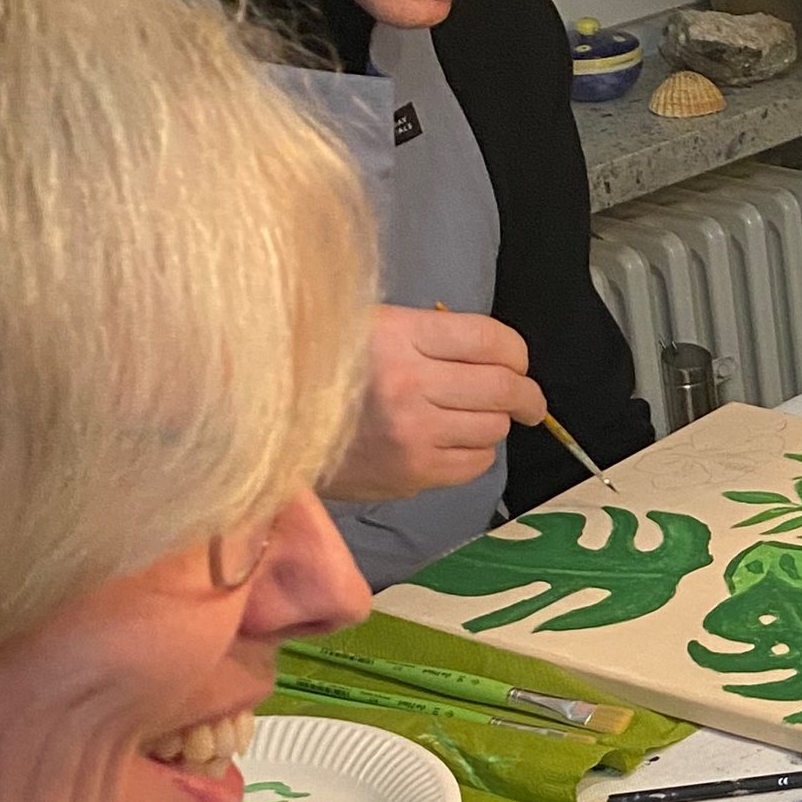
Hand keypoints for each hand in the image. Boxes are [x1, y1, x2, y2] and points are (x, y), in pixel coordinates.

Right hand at [329, 306, 544, 501]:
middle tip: (528, 401)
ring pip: (493, 428)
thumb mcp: (371, 327)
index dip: (516, 352)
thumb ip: (430, 334)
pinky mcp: (411, 473)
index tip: (518, 362)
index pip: (490, 341)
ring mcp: (412, 433)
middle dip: (526, 395)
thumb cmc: (325, 369)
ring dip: (495, 423)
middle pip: (503, 388)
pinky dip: (476, 452)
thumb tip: (493, 353)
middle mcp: (410, 384)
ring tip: (475, 418)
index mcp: (400, 336)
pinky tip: (454, 442)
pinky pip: (474, 464)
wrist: (272, 424)